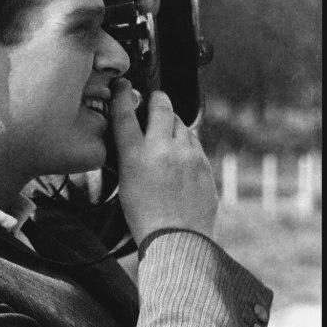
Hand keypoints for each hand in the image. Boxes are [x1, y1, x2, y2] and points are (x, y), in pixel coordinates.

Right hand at [108, 78, 217, 243]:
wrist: (178, 240)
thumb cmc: (146, 217)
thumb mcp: (126, 184)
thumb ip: (131, 156)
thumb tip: (136, 135)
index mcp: (133, 156)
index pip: (124, 113)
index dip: (123, 95)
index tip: (123, 87)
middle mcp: (161, 150)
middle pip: (161, 106)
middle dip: (158, 99)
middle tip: (156, 100)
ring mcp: (186, 154)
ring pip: (181, 123)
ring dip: (173, 124)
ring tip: (168, 137)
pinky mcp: (203, 163)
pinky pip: (194, 142)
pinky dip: (187, 143)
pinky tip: (182, 156)